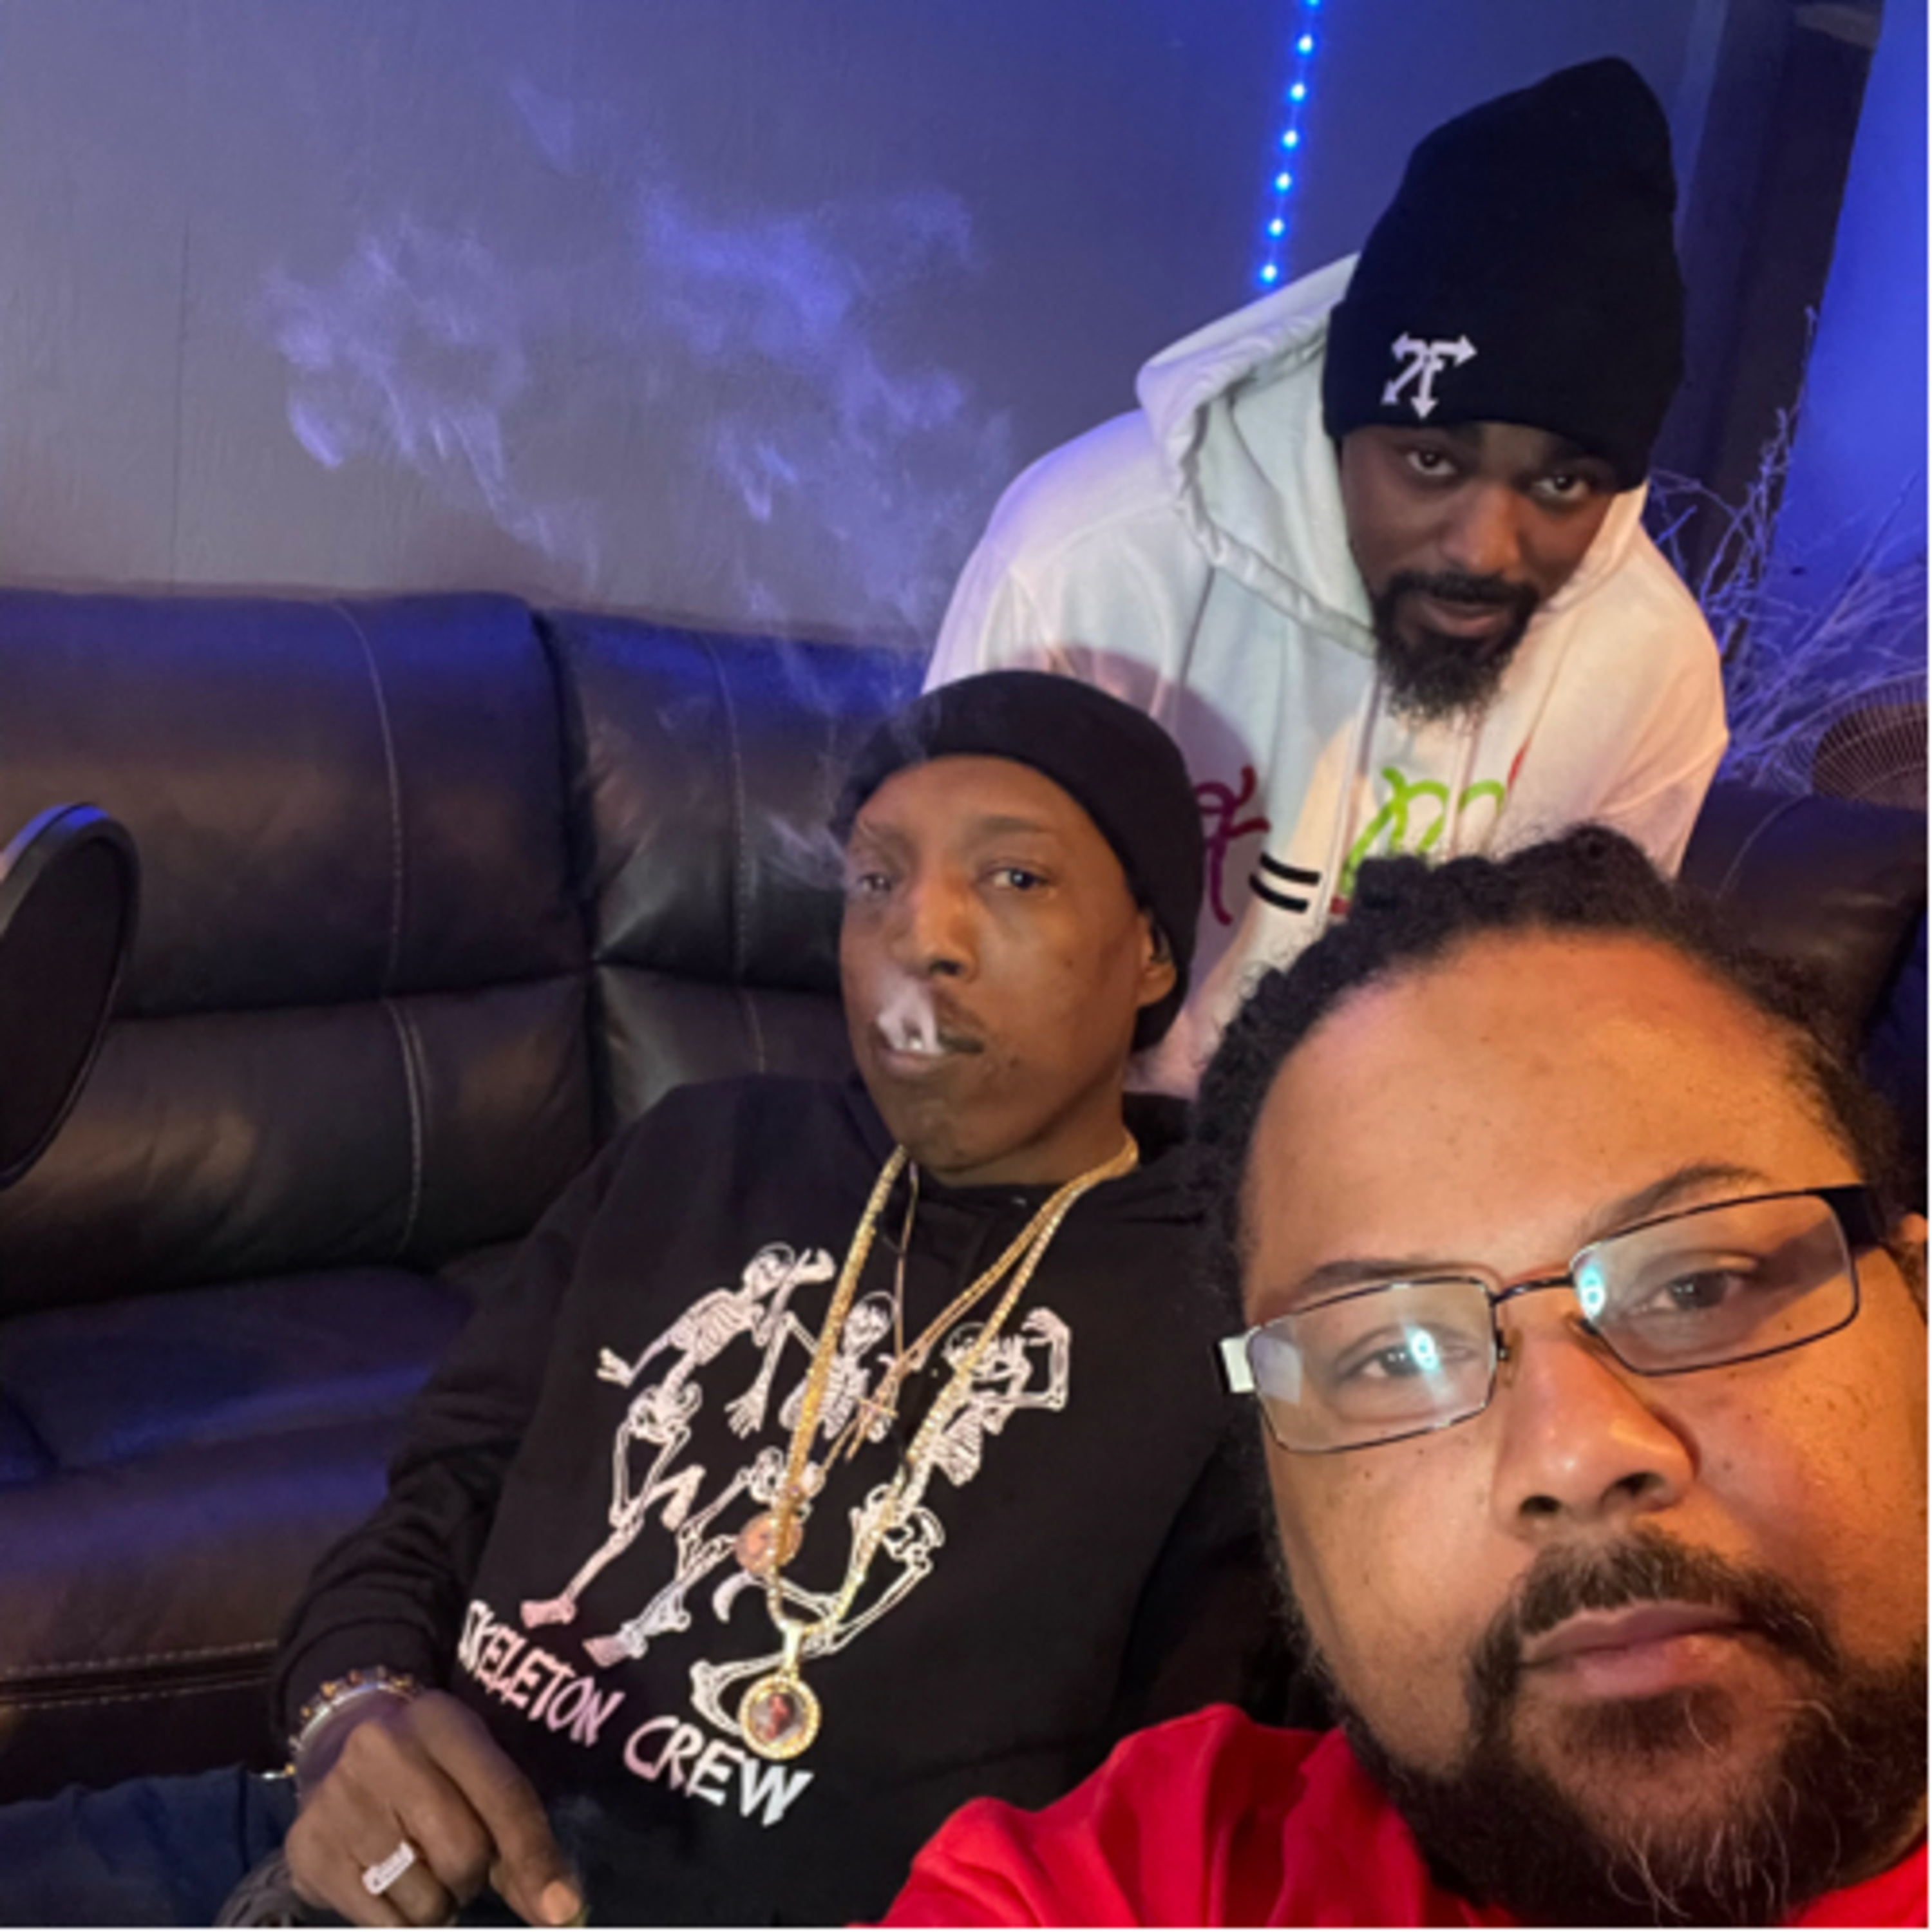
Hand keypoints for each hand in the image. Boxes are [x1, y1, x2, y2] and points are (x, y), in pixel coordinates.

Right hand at [285, 1690, 581, 1927]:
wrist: (338, 1746)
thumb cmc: (428, 1767)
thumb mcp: (474, 1773)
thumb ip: (517, 1838)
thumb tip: (560, 1910)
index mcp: (441, 1722)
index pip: (503, 1796)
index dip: (536, 1859)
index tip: (561, 1911)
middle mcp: (384, 1751)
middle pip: (463, 1855)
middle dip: (472, 1878)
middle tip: (457, 1865)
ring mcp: (338, 1800)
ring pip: (423, 1900)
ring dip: (436, 1904)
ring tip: (420, 1870)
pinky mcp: (308, 1849)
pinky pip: (380, 1922)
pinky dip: (398, 1920)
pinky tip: (386, 1882)